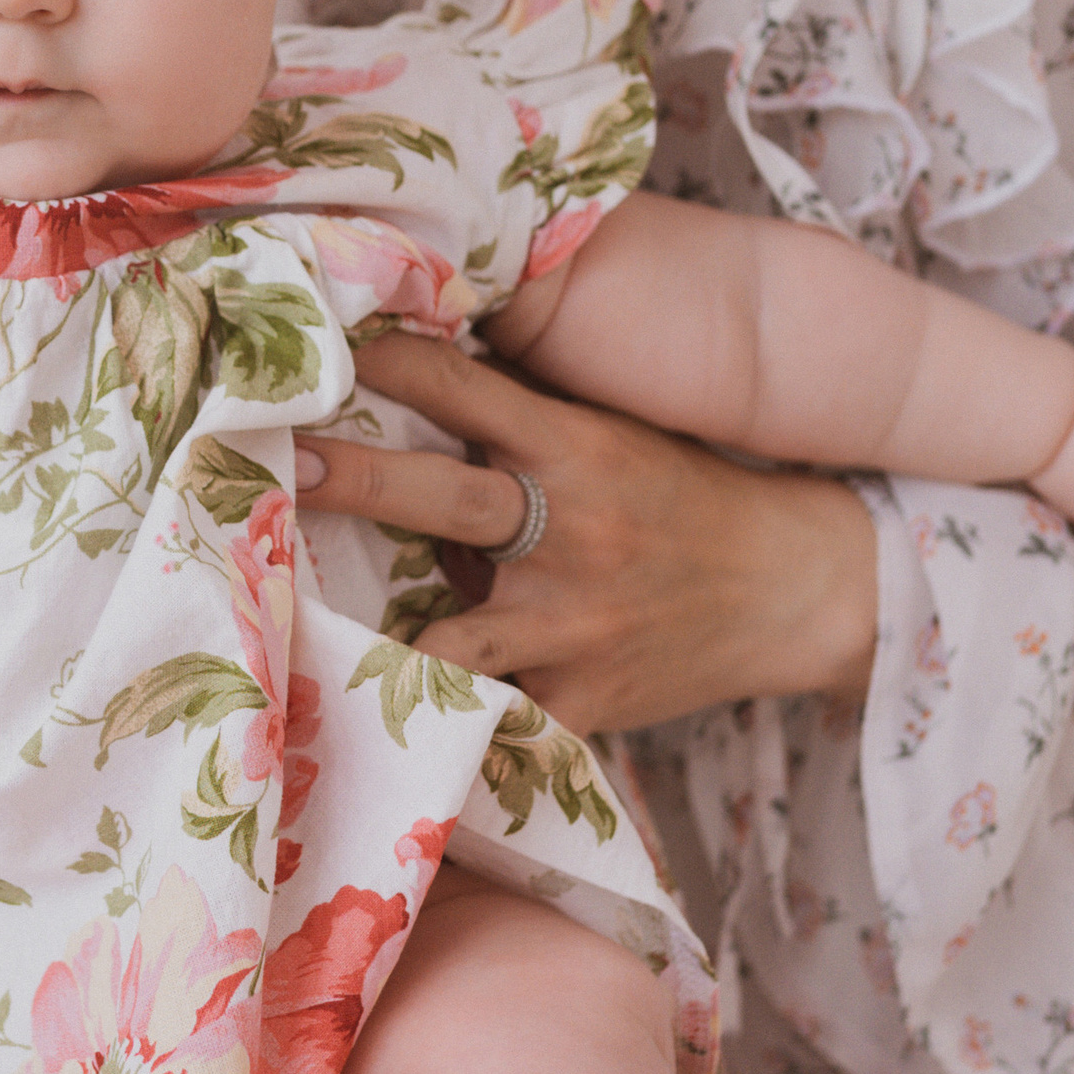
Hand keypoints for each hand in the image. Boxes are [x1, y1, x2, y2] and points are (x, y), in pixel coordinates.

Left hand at [297, 333, 878, 737]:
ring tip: (293, 638)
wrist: (791, 591)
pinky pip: (493, 720)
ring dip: (379, 641)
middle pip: (445, 500)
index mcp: (576, 451)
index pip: (469, 391)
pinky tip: (376, 731)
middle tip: (283, 467)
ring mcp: (575, 626)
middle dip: (359, 481)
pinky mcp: (583, 704)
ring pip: (452, 641)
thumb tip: (401, 360)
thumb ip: (518, 416)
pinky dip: (444, 723)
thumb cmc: (680, 499)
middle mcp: (571, 534)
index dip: (394, 359)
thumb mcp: (609, 436)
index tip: (322, 342)